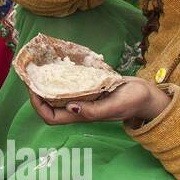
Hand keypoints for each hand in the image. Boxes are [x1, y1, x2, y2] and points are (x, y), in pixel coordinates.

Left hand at [28, 77, 170, 125]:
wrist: (147, 95)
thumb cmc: (132, 103)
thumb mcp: (114, 107)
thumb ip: (93, 111)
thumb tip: (69, 107)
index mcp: (82, 115)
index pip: (51, 117)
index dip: (38, 105)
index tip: (32, 88)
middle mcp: (79, 107)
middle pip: (50, 104)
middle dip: (38, 91)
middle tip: (32, 73)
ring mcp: (84, 97)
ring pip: (58, 92)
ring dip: (48, 82)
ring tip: (41, 66)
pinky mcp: (90, 87)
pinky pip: (71, 82)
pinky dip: (62, 74)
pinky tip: (59, 63)